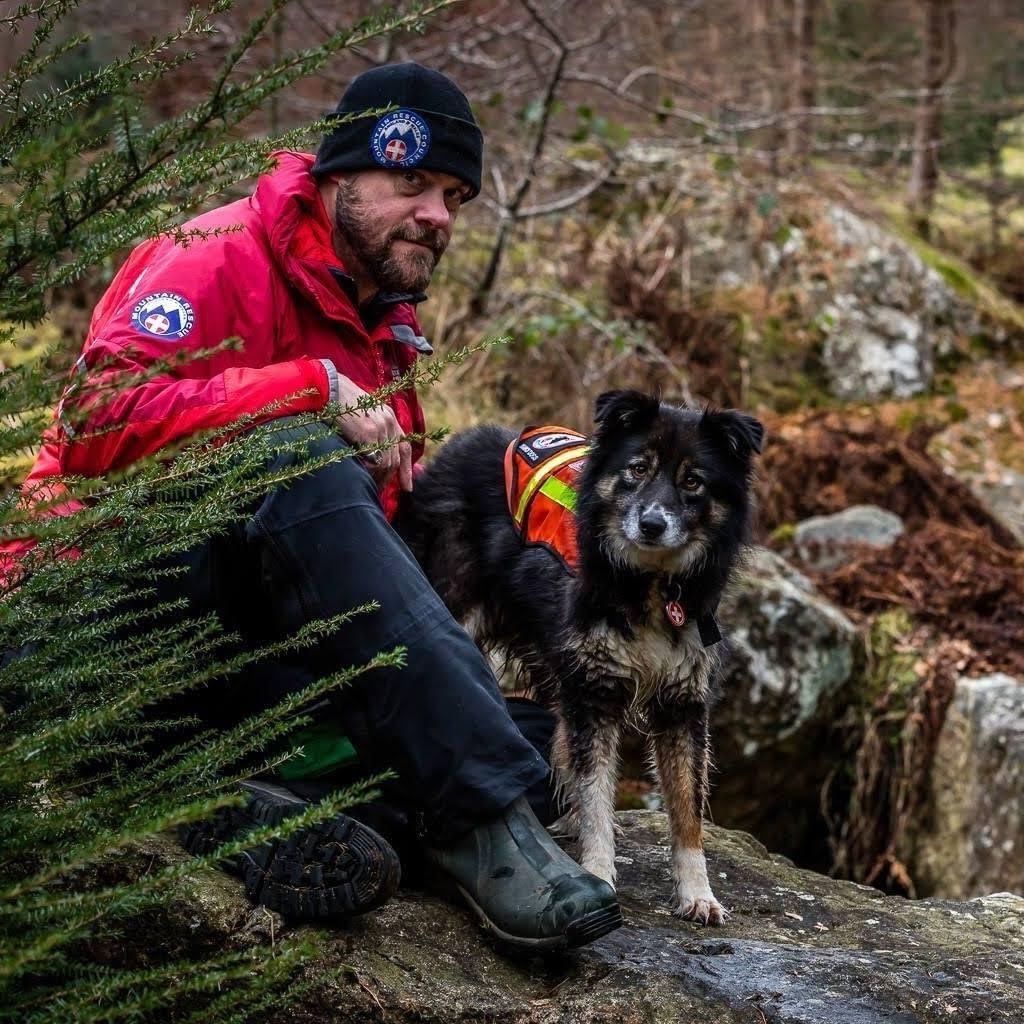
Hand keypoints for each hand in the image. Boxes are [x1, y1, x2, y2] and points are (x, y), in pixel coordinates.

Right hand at [330, 374, 412, 491]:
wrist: (328, 388)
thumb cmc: (338, 403)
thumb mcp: (362, 414)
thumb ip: (371, 431)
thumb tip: (372, 455)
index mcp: (389, 417)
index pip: (404, 447)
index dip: (407, 470)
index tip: (407, 488)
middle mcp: (389, 422)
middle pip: (395, 459)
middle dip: (388, 478)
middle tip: (378, 490)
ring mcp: (381, 427)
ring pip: (386, 462)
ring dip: (378, 478)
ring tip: (368, 487)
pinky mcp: (369, 433)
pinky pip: (374, 460)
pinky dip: (369, 471)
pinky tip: (361, 476)